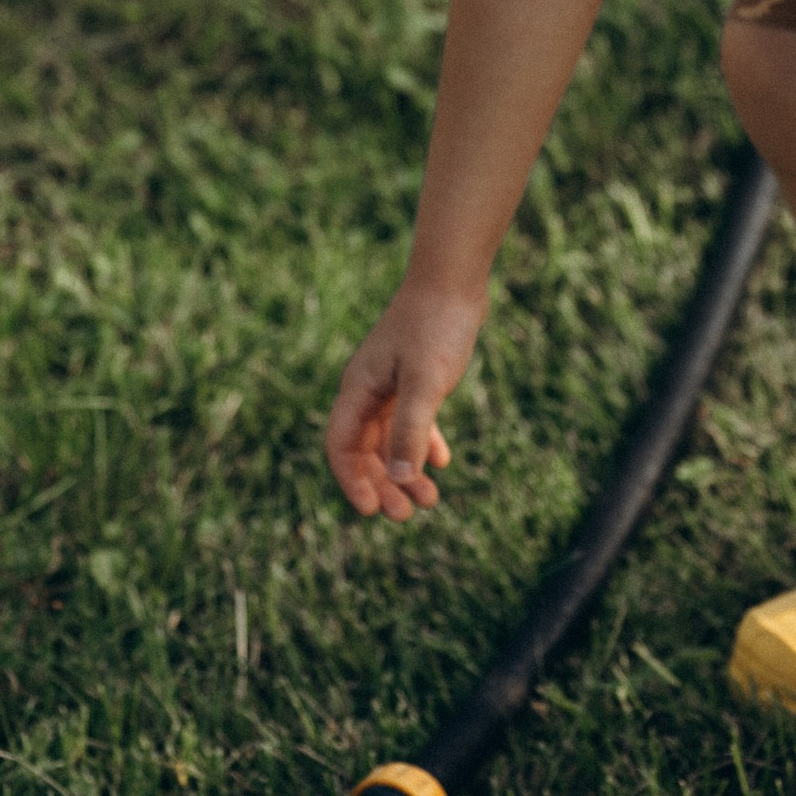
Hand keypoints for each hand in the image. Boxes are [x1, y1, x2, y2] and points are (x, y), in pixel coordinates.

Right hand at [325, 279, 484, 517]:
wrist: (454, 279)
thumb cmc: (436, 325)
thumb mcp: (427, 382)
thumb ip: (412, 428)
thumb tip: (401, 479)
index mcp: (358, 389)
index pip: (341, 447)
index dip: (352, 482)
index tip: (373, 510)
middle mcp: (368, 389)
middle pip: (364, 450)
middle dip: (383, 485)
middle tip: (407, 515)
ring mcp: (390, 383)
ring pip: (389, 439)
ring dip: (406, 470)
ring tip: (431, 501)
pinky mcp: (414, 376)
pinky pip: (411, 420)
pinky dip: (423, 443)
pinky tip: (442, 462)